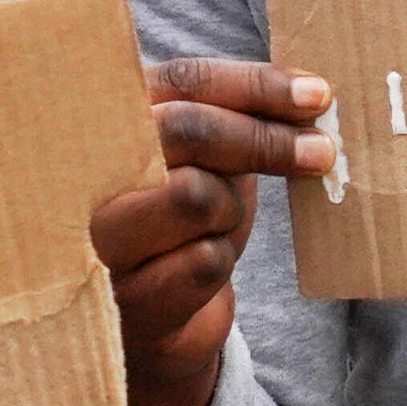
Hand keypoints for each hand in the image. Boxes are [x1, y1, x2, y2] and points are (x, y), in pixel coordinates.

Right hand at [91, 59, 333, 405]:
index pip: (185, 82)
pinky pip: (203, 260)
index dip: (256, 86)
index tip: (316, 96)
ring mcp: (98, 238)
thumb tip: (313, 97)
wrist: (155, 323)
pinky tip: (197, 272)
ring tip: (213, 227)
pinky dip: (219, 261)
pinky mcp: (124, 298)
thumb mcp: (205, 159)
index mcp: (108, 121)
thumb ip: (236, 118)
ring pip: (195, 194)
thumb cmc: (182, 225)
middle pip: (186, 129)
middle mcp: (86, 171)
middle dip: (263, 140)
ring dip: (229, 211)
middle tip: (320, 152)